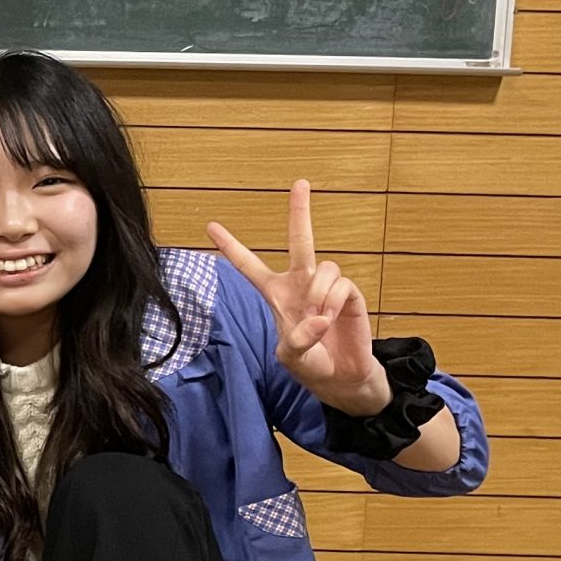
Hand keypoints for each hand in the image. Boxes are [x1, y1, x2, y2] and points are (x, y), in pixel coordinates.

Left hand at [207, 181, 385, 414]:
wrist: (343, 378)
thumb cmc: (311, 364)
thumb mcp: (290, 357)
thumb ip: (296, 340)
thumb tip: (318, 316)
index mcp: (275, 294)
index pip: (249, 266)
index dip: (231, 247)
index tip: (210, 225)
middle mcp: (300, 283)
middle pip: (298, 241)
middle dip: (300, 212)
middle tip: (300, 182)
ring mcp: (326, 287)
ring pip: (323, 268)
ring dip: (318, 294)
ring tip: (319, 318)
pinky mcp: (350, 294)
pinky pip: (340, 285)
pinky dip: (333, 302)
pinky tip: (331, 318)